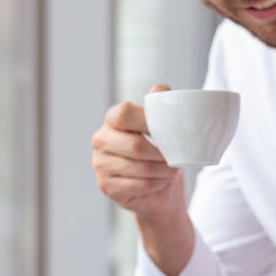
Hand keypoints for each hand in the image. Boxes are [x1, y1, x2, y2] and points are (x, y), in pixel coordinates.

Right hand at [91, 84, 185, 219]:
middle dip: (161, 154)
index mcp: (112, 118)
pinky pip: (138, 185)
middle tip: (176, 158)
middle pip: (135, 145)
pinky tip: (160, 181)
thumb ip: (160, 104)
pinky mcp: (106, 185)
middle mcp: (101, 139)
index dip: (148, 122)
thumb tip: (160, 89)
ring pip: (140, 168)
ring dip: (162, 171)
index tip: (168, 131)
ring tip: (171, 170)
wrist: (156, 186)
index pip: (124, 114)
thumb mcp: (162, 125)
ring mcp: (100, 164)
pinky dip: (156, 184)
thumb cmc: (157, 151)